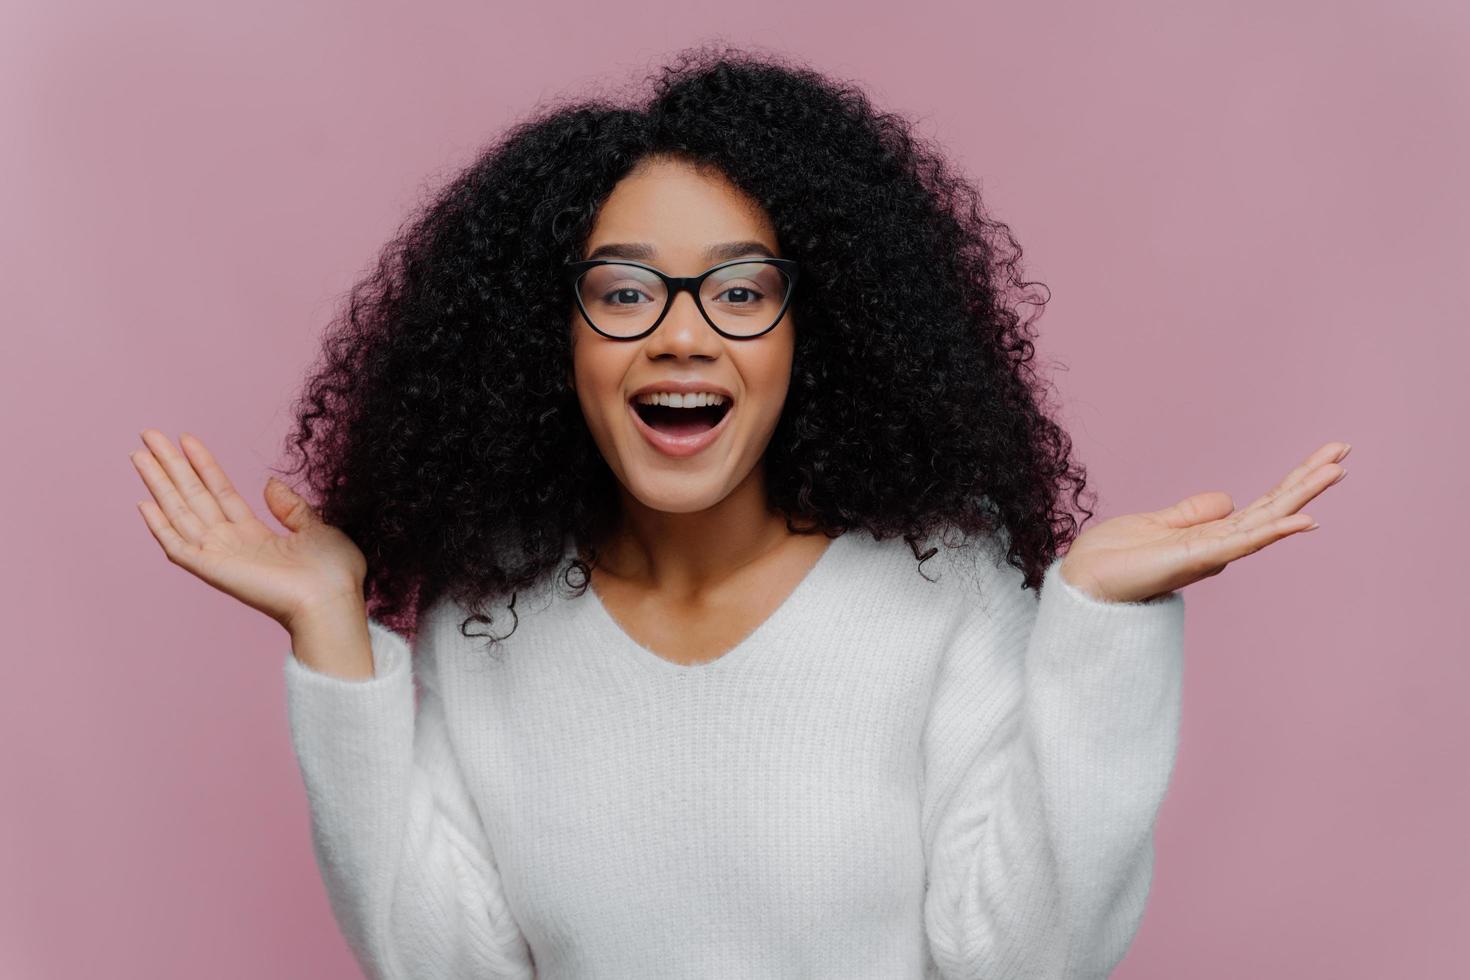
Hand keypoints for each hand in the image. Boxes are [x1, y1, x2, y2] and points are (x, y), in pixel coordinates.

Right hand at [129, 429, 368, 630]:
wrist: (332, 602)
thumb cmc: (332, 575)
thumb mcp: (317, 529)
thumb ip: (292, 508)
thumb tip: (270, 484)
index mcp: (256, 536)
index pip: (220, 492)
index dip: (203, 465)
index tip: (187, 439)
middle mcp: (232, 544)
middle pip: (193, 496)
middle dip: (171, 465)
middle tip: (149, 435)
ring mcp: (219, 556)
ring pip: (179, 512)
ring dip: (158, 483)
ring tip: (139, 454)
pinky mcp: (212, 570)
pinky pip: (178, 546)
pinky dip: (160, 526)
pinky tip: (144, 503)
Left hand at [1059, 441, 1350, 603]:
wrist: (1083, 584)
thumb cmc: (1112, 560)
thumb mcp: (1156, 523)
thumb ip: (1193, 513)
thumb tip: (1227, 499)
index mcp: (1209, 534)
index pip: (1261, 504)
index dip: (1291, 481)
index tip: (1323, 456)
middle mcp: (1218, 545)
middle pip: (1273, 507)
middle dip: (1308, 478)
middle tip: (1345, 450)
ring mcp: (1211, 553)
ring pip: (1267, 519)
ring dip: (1303, 494)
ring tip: (1336, 469)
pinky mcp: (1196, 560)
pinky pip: (1243, 542)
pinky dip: (1274, 531)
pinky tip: (1305, 520)